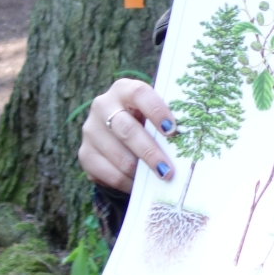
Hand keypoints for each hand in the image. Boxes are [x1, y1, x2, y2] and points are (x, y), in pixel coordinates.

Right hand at [78, 78, 177, 192]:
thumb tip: (188, 144)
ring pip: (120, 157)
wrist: (115, 133)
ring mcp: (91, 130)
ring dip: (141, 172)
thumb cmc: (144, 121)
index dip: (156, 111)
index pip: (139, 94)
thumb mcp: (152, 114)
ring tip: (159, 179)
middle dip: (150, 152)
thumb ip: (164, 123)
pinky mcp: (85, 154)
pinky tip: (141, 184)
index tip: (172, 130)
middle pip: (127, 130)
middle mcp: (102, 106)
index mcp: (123, 89)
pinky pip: (110, 174)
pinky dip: (129, 183)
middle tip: (168, 170)